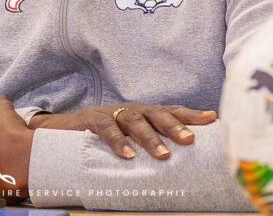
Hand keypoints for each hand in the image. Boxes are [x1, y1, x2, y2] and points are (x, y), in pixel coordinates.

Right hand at [28, 103, 215, 159]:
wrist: (59, 131)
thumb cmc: (100, 138)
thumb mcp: (127, 139)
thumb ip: (148, 144)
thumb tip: (178, 163)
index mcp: (142, 113)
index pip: (170, 111)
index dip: (191, 114)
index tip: (213, 119)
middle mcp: (130, 109)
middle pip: (156, 113)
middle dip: (175, 125)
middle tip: (190, 140)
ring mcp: (110, 113)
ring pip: (133, 120)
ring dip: (150, 137)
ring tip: (163, 154)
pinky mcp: (90, 121)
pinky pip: (105, 129)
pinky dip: (118, 142)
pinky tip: (128, 155)